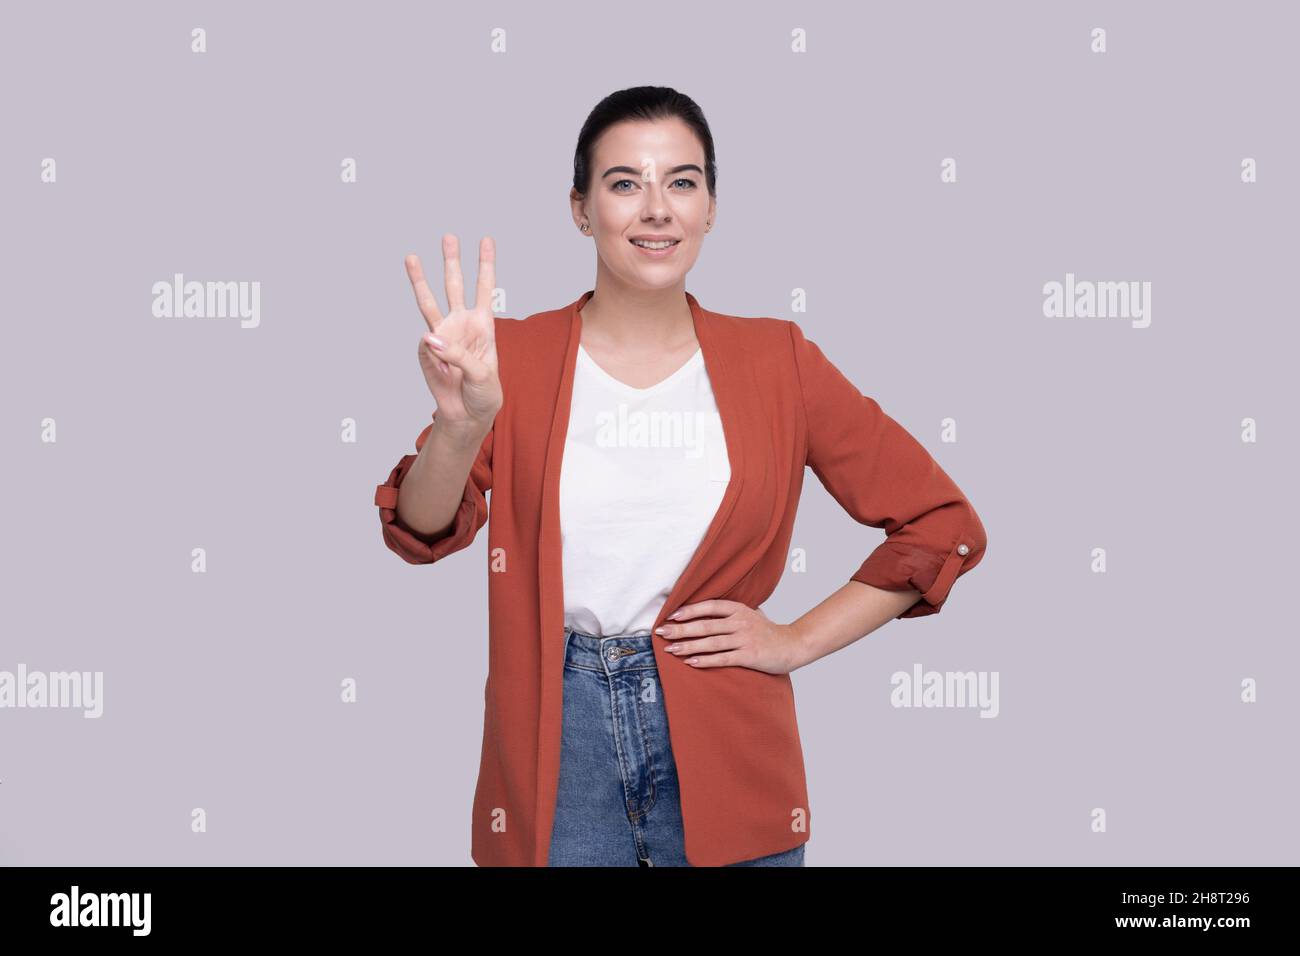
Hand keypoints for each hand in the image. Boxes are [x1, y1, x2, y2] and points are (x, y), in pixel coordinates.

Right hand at [405, 235, 502, 438]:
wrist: (467, 416)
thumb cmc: (483, 394)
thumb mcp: (482, 375)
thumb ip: (458, 355)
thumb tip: (428, 337)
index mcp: (482, 325)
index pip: (484, 289)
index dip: (486, 265)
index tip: (486, 240)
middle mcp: (461, 324)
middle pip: (454, 286)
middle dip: (452, 261)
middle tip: (449, 237)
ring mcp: (442, 336)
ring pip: (428, 302)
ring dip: (420, 280)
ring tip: (411, 256)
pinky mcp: (426, 351)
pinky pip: (426, 346)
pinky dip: (434, 354)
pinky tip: (444, 369)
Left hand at [655, 600, 806, 674]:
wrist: (792, 645)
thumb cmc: (768, 631)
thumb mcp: (752, 614)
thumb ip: (733, 611)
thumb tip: (708, 608)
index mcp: (739, 609)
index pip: (710, 606)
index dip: (690, 610)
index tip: (672, 615)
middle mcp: (740, 622)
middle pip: (705, 625)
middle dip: (681, 629)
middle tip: (662, 632)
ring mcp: (744, 639)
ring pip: (710, 642)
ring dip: (688, 646)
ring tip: (670, 649)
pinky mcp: (748, 656)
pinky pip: (722, 658)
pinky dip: (705, 660)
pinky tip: (691, 662)